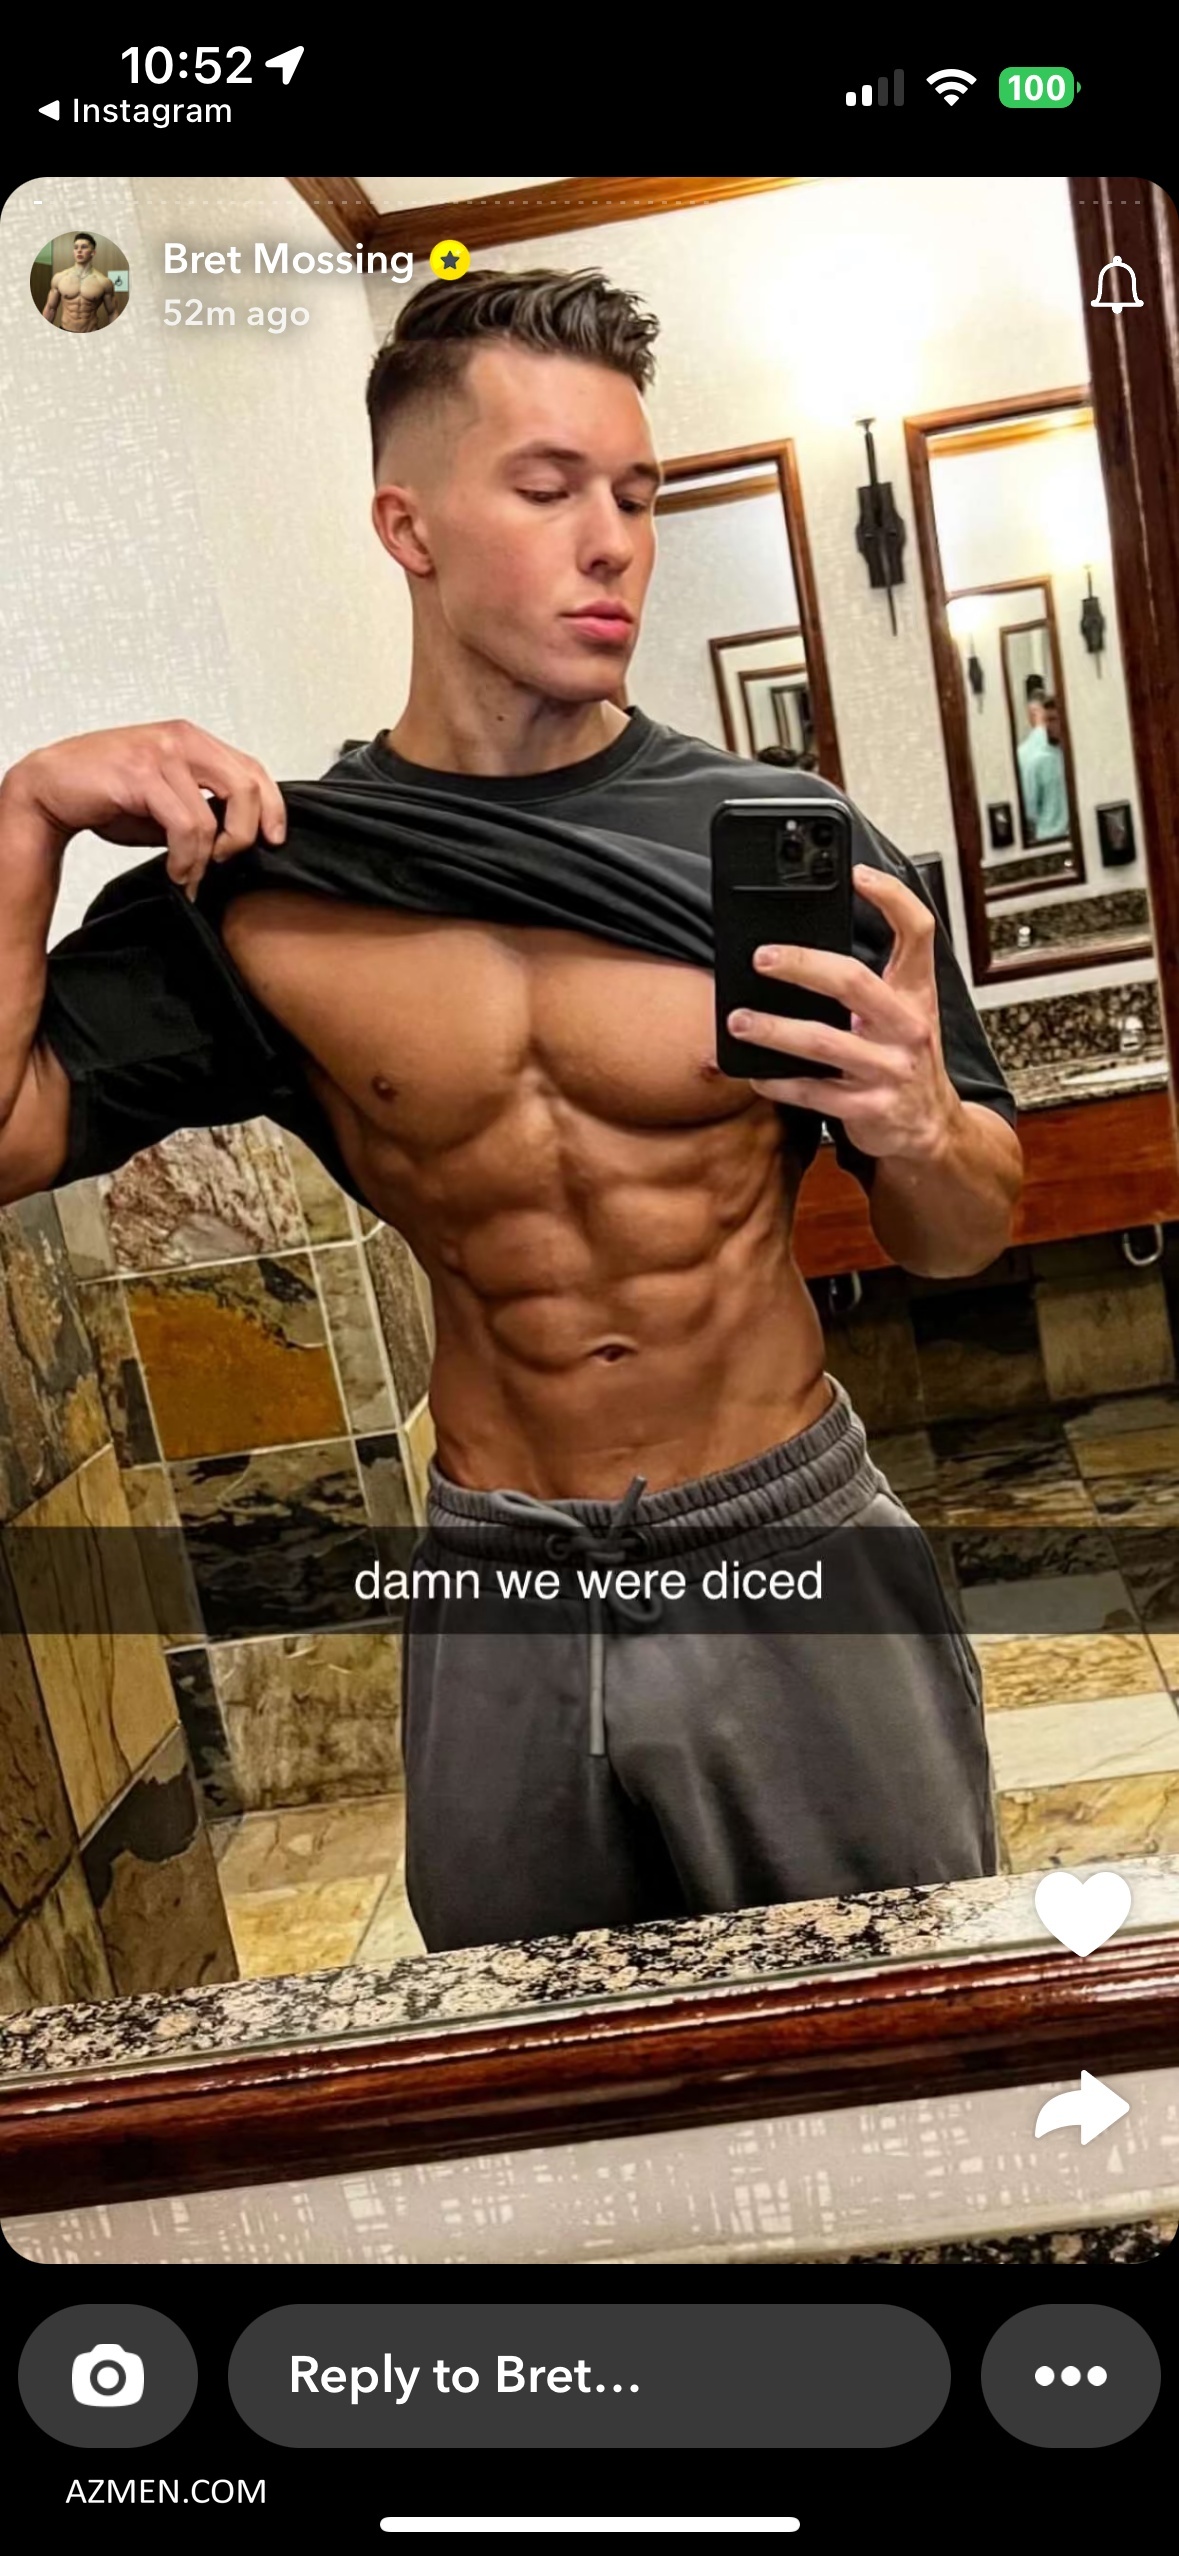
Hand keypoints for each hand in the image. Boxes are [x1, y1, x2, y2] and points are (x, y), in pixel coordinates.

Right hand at [7, 720, 285, 900]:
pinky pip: (184, 826)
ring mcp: (161, 753)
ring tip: (190, 875)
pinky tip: (176, 871)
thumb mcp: (167, 800)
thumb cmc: (107, 794)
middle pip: (248, 787)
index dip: (273, 807)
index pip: (253, 768)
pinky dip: (185, 858)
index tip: (274, 840)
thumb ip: (203, 809)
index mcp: (194, 740)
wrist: (51, 789)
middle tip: (226, 861)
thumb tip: (236, 840)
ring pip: (214, 815)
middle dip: (245, 834)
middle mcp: (182, 739)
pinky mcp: (140, 774)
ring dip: (206, 858)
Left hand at [725, 864, 961, 1161]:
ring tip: (739, 1019)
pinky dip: (778, 1082)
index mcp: (916, 994)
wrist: (931, 1128)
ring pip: (824, 1042)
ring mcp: (889, 1069)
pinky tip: (755, 1073)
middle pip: (853, 981)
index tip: (856, 873)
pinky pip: (814, 1093)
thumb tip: (798, 952)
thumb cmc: (903, 1060)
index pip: (917, 932)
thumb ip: (867, 984)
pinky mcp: (869, 1108)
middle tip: (761, 958)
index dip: (892, 897)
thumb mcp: (902, 1014)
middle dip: (802, 965)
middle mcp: (907, 1027)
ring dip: (774, 1030)